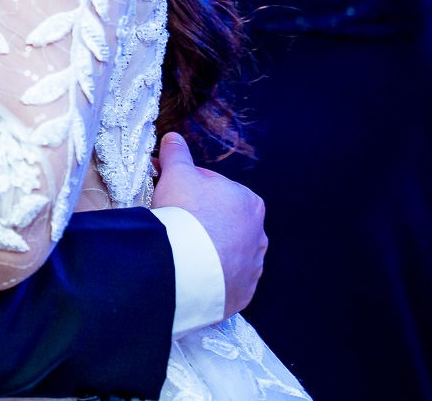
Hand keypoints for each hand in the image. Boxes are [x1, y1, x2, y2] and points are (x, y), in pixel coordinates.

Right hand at [152, 132, 265, 317]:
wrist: (186, 266)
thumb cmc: (186, 213)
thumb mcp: (177, 173)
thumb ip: (177, 154)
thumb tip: (173, 138)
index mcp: (250, 203)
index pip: (216, 189)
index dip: (189, 188)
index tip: (172, 194)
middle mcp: (258, 235)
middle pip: (223, 222)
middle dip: (202, 220)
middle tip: (175, 222)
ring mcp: (252, 267)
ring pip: (226, 252)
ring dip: (208, 249)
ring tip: (182, 250)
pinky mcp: (242, 292)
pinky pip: (224, 280)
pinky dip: (210, 275)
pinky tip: (191, 271)